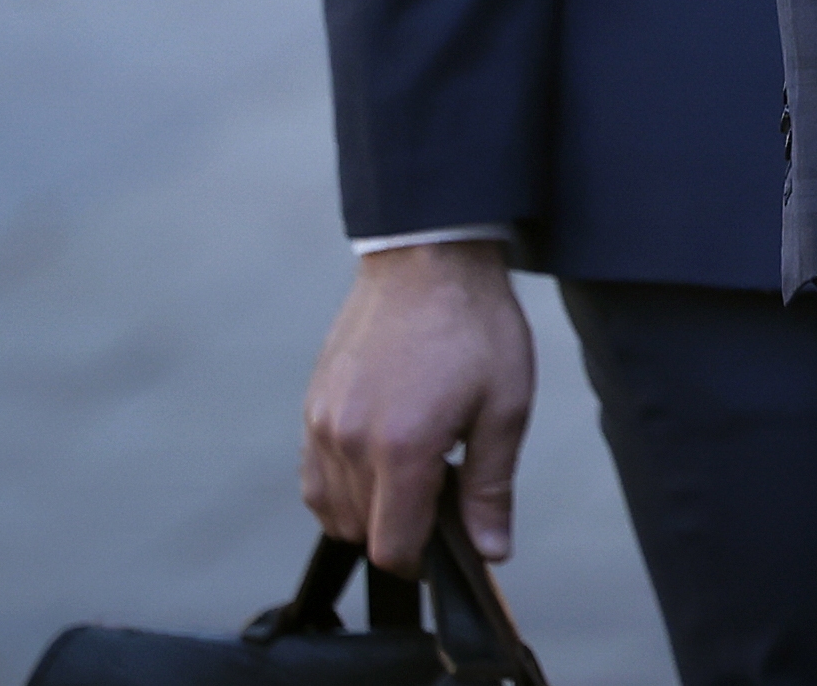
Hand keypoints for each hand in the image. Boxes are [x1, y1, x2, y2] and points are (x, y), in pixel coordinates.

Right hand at [302, 241, 534, 572]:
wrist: (429, 258)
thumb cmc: (474, 324)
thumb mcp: (506, 406)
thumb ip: (492, 486)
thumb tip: (490, 548)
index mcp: (401, 447)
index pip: (392, 546)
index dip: (423, 558)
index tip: (447, 539)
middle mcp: (349, 441)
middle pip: (361, 531)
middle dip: (402, 527)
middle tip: (443, 485)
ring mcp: (322, 423)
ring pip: (332, 509)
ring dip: (370, 508)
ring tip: (416, 466)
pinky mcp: (311, 406)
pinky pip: (314, 476)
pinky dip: (341, 485)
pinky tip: (379, 458)